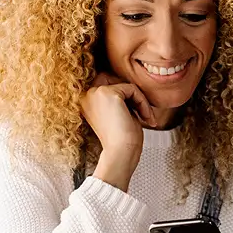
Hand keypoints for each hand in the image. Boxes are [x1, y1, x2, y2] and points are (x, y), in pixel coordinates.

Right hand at [80, 73, 153, 190]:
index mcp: (86, 102)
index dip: (126, 95)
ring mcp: (96, 93)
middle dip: (131, 94)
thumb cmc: (122, 140)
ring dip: (140, 100)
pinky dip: (143, 103)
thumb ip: (120, 98)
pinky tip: (145, 117)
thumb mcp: (118, 114)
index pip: (107, 83)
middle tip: (143, 113)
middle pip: (115, 79)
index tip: (137, 113)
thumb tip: (130, 85)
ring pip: (126, 84)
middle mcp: (87, 95)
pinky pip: (133, 89)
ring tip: (146, 117)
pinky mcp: (108, 93)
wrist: (121, 153)